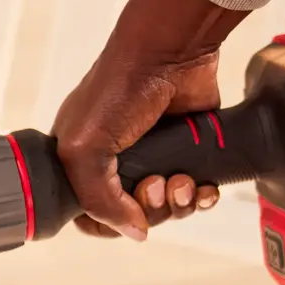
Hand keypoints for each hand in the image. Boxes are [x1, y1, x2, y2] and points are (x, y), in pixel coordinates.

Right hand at [50, 0, 248, 240]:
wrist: (170, 54)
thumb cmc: (118, 88)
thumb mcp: (84, 148)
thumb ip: (98, 199)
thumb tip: (134, 231)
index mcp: (82, 161)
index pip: (89, 214)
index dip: (107, 223)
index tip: (122, 214)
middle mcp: (118, 163)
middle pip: (133, 215)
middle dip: (149, 209)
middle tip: (154, 184)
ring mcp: (156, 158)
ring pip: (167, 208)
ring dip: (177, 204)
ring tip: (180, 180)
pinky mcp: (189, 153)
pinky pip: (197, 194)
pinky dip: (202, 197)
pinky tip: (202, 187)